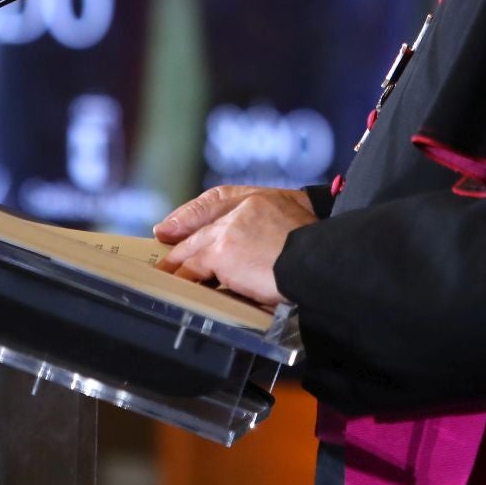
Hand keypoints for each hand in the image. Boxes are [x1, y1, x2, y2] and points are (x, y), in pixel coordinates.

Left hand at [153, 185, 315, 307]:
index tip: (175, 224)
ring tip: (167, 275)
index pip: (219, 198)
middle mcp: (244, 207)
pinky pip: (194, 267)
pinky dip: (183, 277)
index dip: (195, 212)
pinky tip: (177, 286)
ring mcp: (229, 228)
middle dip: (181, 237)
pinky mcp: (221, 252)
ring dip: (178, 262)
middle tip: (164, 255)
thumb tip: (264, 248)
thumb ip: (274, 227)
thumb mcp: (301, 225)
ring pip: (195, 246)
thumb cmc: (321, 247)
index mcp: (263, 198)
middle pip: (202, 222)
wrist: (321, 259)